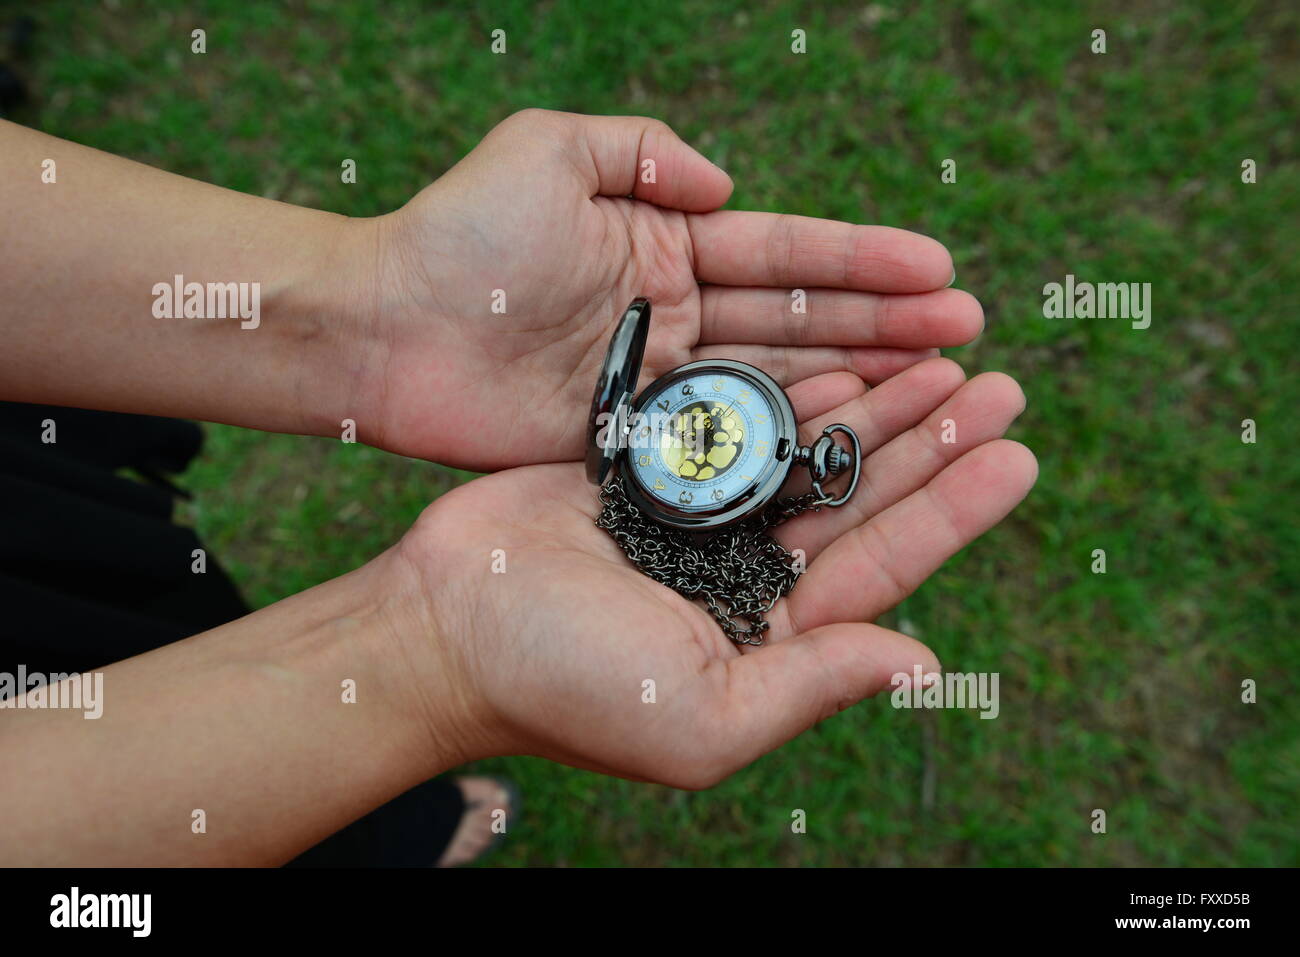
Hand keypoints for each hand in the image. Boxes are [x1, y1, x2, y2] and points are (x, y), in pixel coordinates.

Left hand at [349, 110, 982, 469]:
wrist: (386, 330)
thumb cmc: (461, 234)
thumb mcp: (549, 150)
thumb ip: (641, 152)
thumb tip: (725, 186)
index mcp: (663, 245)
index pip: (784, 252)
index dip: (863, 262)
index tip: (940, 269)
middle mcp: (674, 316)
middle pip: (798, 322)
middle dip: (885, 326)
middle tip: (969, 334)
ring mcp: (658, 385)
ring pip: (775, 384)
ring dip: (858, 385)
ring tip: (940, 386)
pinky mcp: (630, 445)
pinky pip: (722, 444)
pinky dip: (784, 444)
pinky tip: (851, 445)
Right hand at [390, 358, 1034, 784]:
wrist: (444, 624)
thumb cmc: (563, 685)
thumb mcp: (702, 716)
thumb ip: (811, 687)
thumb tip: (921, 661)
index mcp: (768, 635)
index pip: (884, 565)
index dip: (955, 510)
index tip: (1020, 455)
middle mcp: (745, 574)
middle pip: (860, 497)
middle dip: (933, 442)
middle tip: (1000, 384)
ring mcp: (702, 517)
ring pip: (808, 451)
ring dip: (874, 403)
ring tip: (942, 356)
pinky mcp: (653, 468)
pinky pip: (737, 419)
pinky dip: (789, 388)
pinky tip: (843, 355)